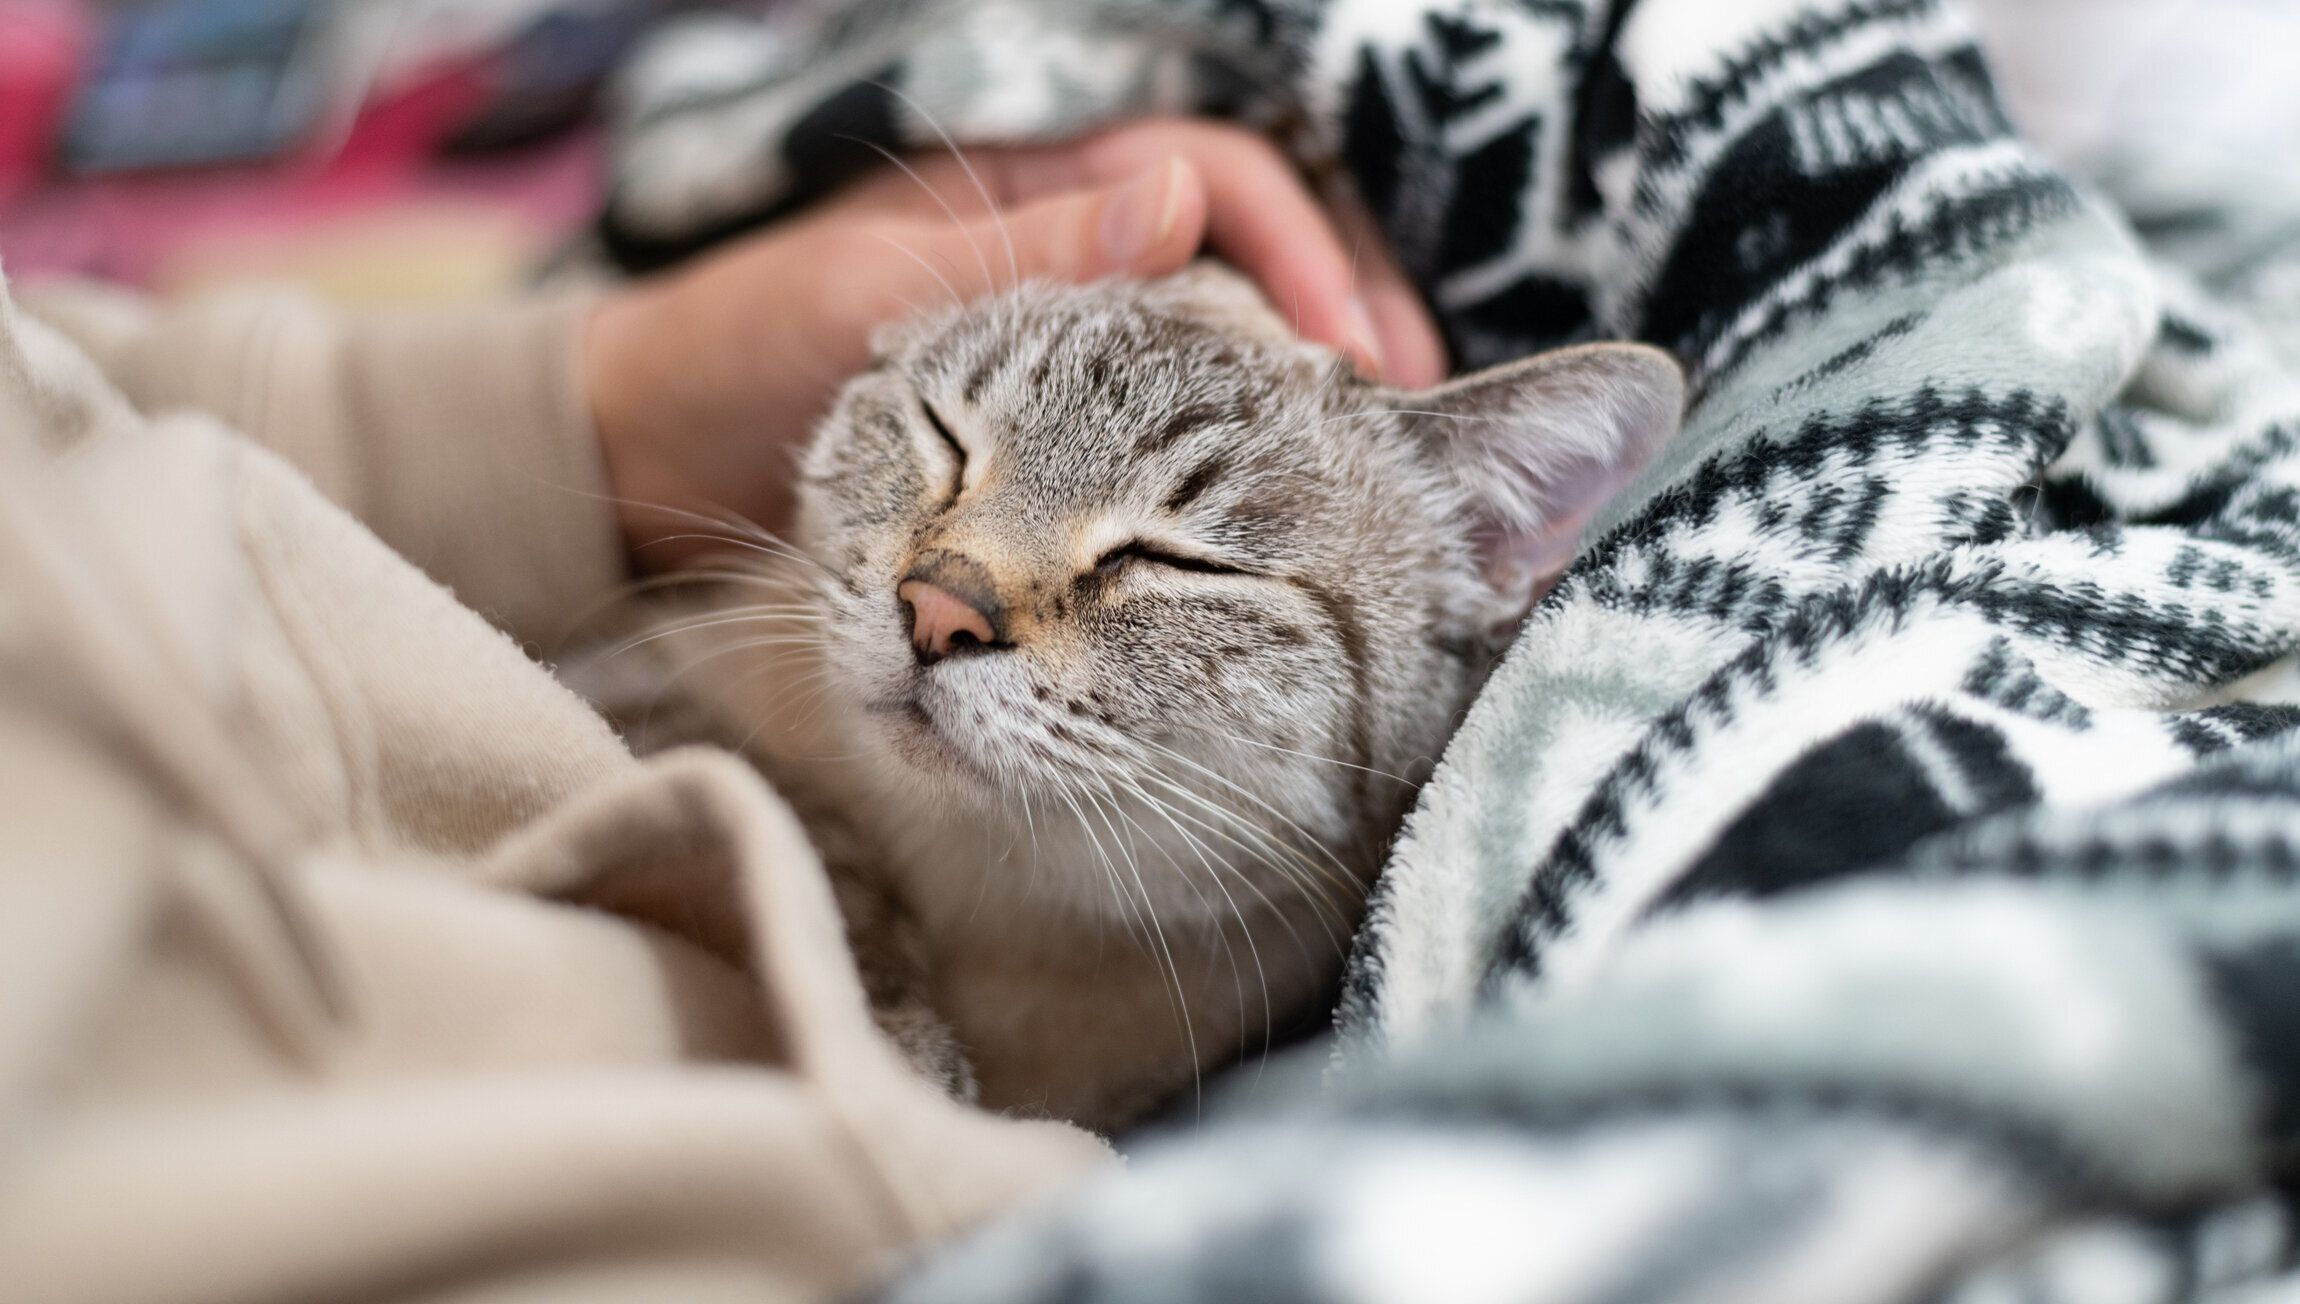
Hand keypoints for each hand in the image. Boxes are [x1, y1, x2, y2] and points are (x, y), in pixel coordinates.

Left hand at [584, 117, 1445, 565]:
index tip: (1353, 353)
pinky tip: (1278, 512)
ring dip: (1306, 393)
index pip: (1222, 176)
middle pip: (1260, 254)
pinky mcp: (1056, 423)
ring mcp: (1073, 334)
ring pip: (1232, 337)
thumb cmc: (735, 352)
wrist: (647, 455)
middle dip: (1345, 319)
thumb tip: (1177, 199)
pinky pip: (1176, 418)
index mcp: (1036, 178)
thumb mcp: (868, 293)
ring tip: (1369, 469)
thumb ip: (1017, 253)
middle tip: (1404, 413)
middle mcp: (1075, 242)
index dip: (1304, 251)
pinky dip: (1239, 455)